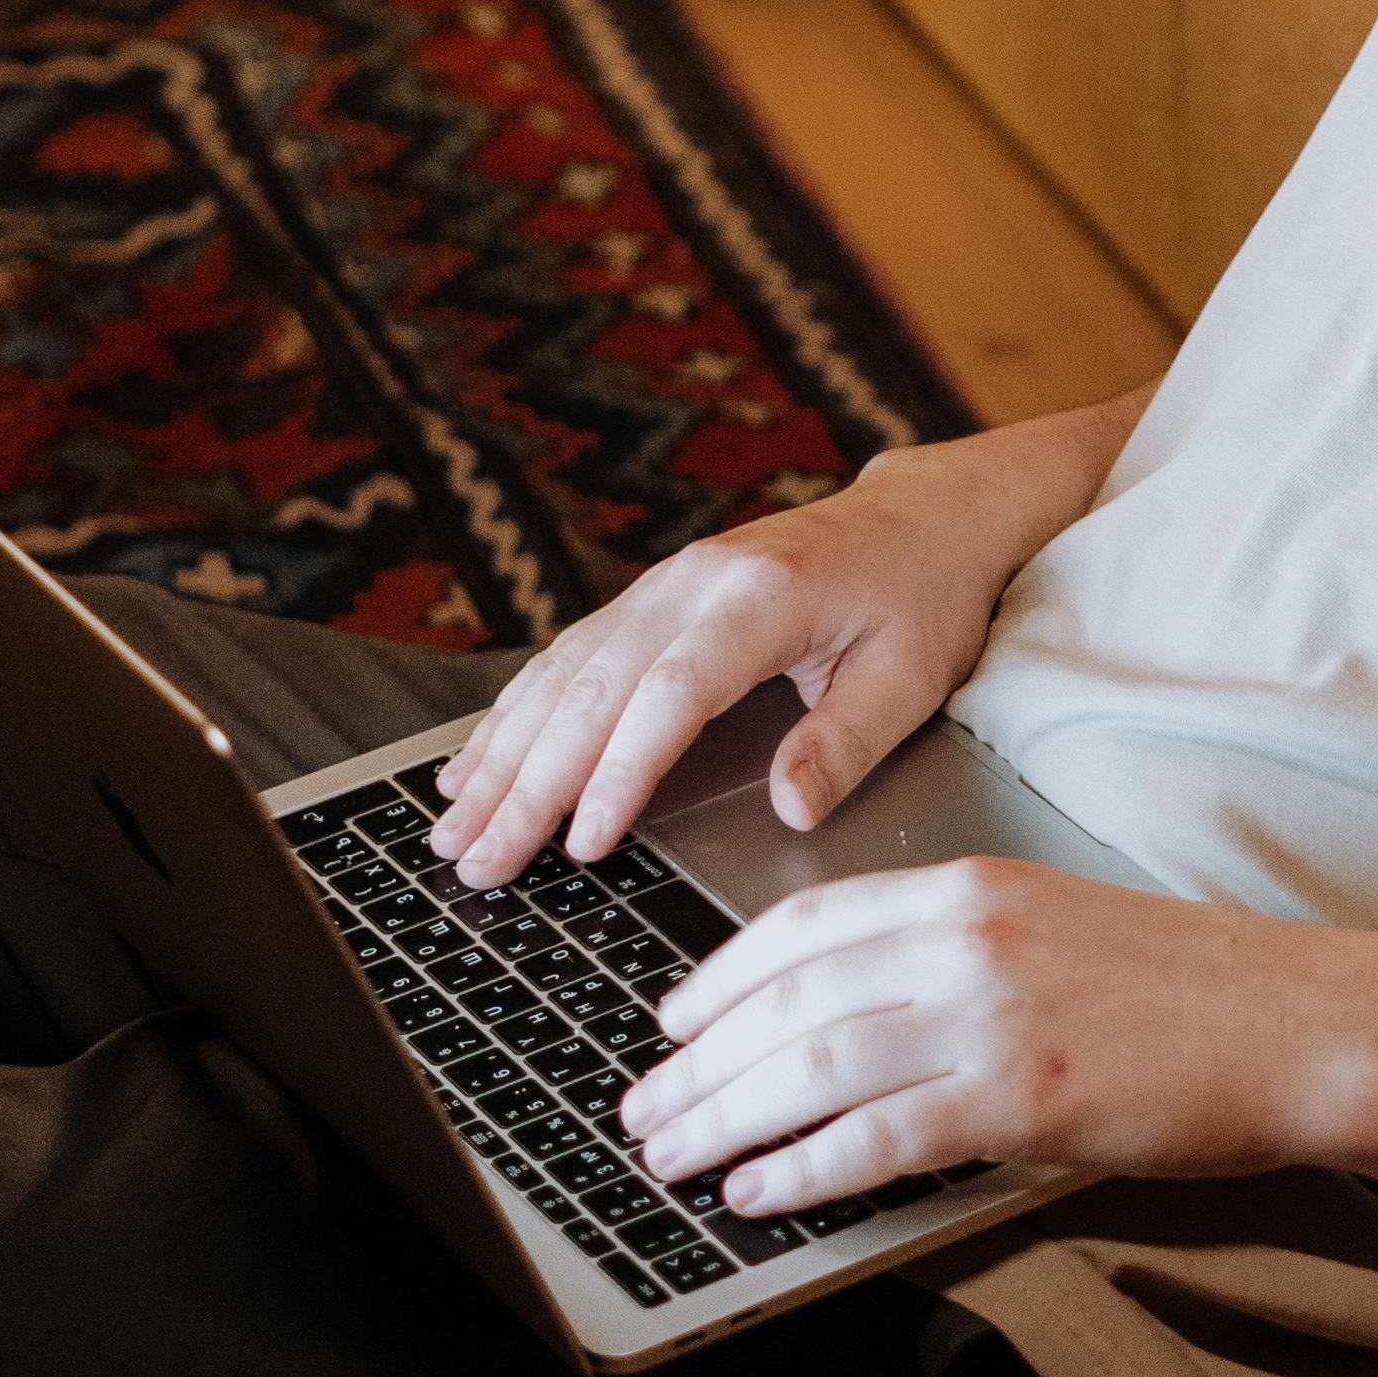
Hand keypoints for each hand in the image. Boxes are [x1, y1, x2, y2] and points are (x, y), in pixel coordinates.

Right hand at [427, 406, 1135, 888]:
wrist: (926, 515)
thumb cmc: (924, 598)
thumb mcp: (913, 675)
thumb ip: (845, 742)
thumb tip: (788, 809)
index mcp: (761, 599)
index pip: (669, 695)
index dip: (618, 773)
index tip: (579, 844)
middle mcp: (696, 582)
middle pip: (592, 689)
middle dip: (526, 784)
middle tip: (477, 861)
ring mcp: (667, 584)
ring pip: (563, 673)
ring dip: (503, 754)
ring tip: (452, 828)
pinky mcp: (655, 597)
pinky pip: (568, 657)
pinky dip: (516, 714)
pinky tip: (474, 763)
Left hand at [617, 856, 1373, 1216]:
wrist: (1301, 1024)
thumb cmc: (1192, 990)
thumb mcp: (1057, 930)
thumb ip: (957, 956)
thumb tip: (857, 1016)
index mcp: (972, 889)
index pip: (806, 924)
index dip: (721, 977)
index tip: (671, 1020)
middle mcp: (968, 939)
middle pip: (788, 1000)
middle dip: (697, 1062)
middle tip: (641, 1110)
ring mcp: (993, 1017)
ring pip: (812, 1067)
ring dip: (724, 1119)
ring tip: (671, 1158)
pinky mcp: (1023, 1097)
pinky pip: (879, 1137)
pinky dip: (802, 1169)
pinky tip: (759, 1192)